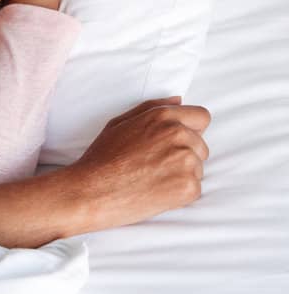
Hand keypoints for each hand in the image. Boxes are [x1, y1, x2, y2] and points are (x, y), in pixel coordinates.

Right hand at [65, 96, 211, 231]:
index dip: (190, 129)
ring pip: (198, 168)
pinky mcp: (188, 186)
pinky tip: (156, 192)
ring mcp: (186, 161)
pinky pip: (195, 188)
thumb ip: (152, 108)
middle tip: (154, 165)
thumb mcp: (119, 123)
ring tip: (152, 179)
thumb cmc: (102, 157)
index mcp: (163, 117)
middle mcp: (179, 134)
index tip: (174, 142)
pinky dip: (179, 193)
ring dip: (181, 174)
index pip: (201, 117)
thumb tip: (179, 100)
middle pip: (201, 145)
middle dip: (184, 155)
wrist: (92, 191)